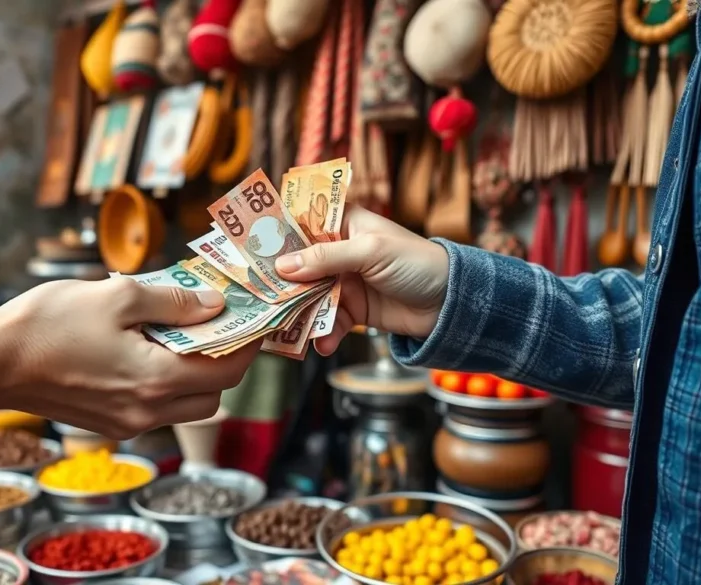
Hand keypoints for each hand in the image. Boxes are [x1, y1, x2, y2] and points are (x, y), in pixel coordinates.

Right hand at [0, 279, 258, 438]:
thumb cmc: (49, 324)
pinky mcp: (108, 424)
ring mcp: (127, 424)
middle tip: (218, 322)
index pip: (228, 370)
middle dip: (225, 360)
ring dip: (194, 373)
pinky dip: (165, 381)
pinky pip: (155, 407)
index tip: (254, 316)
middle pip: (214, 395)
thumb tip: (216, 304)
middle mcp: (148, 412)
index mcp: (156, 381)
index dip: (249, 342)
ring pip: (186, 405)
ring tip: (179, 332)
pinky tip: (145, 347)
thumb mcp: (118, 296)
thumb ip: (176, 302)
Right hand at [274, 205, 449, 355]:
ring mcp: (343, 282)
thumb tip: (283, 267)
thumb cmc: (418, 263)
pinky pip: (326, 321)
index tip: (247, 249)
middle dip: (279, 282)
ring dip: (298, 312)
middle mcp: (338, 251)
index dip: (275, 234)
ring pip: (307, 295)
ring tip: (286, 327)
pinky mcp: (352, 310)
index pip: (300, 223)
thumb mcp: (371, 252)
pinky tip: (322, 343)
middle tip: (257, 297)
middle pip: (297, 264)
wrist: (452, 304)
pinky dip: (322, 332)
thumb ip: (326, 258)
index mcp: (343, 223)